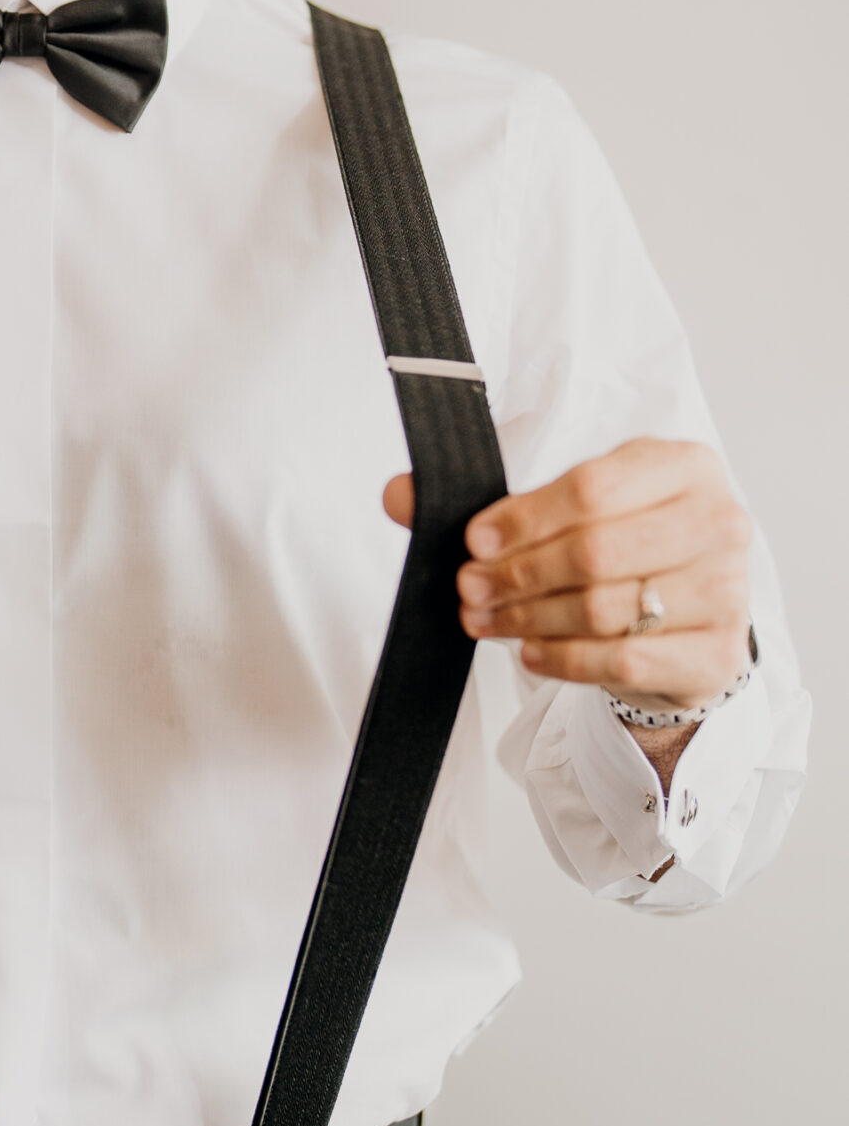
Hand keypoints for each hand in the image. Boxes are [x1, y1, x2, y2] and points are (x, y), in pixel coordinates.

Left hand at [383, 437, 750, 706]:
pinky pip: (624, 660)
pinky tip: (530, 653)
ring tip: (484, 620)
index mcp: (682, 465)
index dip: (522, 519)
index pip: (591, 489)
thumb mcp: (572, 511)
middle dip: (518, 575)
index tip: (473, 542)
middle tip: (468, 589)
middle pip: (596, 551)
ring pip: (605, 608)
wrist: (688, 616)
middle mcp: (718, 521)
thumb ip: (491, 503)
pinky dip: (565, 659)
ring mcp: (727, 590)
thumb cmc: (625, 549)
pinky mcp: (717, 653)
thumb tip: (398, 495)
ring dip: (529, 619)